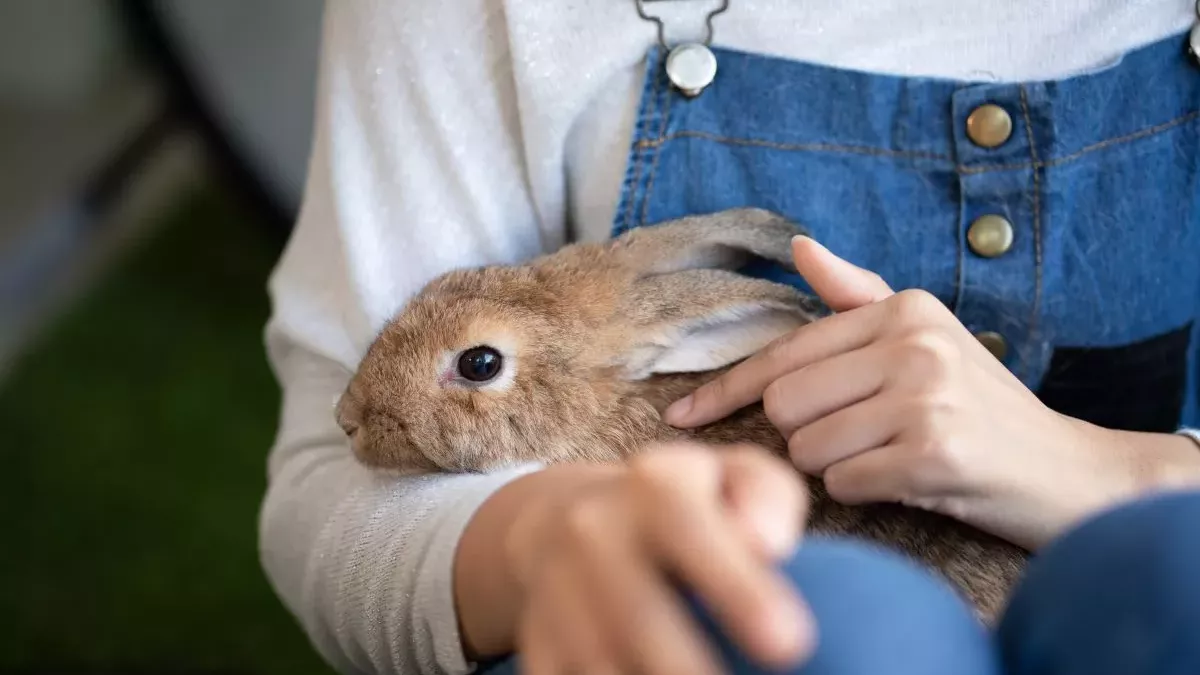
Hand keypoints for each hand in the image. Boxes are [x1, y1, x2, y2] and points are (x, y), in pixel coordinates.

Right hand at [504, 442, 812, 674]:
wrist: (562, 521)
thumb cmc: (682, 507)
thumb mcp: (731, 477)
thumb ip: (766, 494)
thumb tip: (769, 545)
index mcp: (653, 484)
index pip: (688, 528)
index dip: (737, 588)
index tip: (790, 643)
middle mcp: (592, 531)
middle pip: (638, 617)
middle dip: (689, 669)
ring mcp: (556, 590)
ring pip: (600, 664)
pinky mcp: (538, 643)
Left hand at [663, 236, 1199, 549]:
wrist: (1065, 470)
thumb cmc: (981, 406)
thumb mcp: (926, 337)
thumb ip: (860, 296)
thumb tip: (803, 247)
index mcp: (902, 309)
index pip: (783, 352)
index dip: (725, 389)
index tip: (682, 415)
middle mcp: (912, 343)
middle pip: (784, 403)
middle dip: (804, 433)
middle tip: (859, 437)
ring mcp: (925, 397)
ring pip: (806, 448)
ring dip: (835, 467)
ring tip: (889, 456)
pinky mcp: (933, 453)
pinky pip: (843, 484)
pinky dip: (863, 491)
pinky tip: (907, 480)